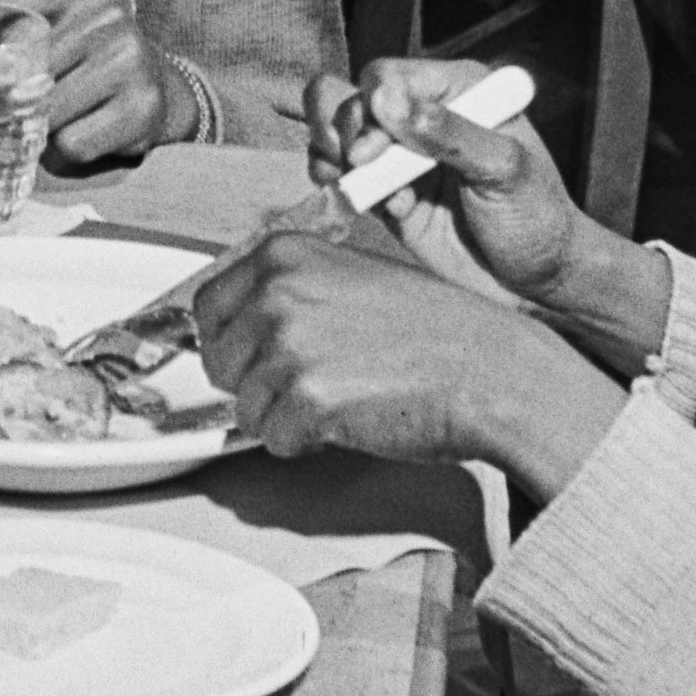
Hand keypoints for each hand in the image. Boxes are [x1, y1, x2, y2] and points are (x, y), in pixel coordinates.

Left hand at [8, 0, 174, 164]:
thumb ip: (6, 20)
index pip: (10, 13)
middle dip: (16, 96)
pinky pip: (74, 144)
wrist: (160, 83)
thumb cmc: (88, 54)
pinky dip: (70, 148)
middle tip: (21, 103)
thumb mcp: (55, 20)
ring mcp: (130, 62)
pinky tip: (87, 130)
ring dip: (46, 125)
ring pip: (50, 112)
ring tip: (63, 115)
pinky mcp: (143, 109)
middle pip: (28, 72)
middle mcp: (109, 17)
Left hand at [189, 225, 621, 488]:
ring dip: (285, 414)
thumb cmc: (432, 329)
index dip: (233, 341)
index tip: (258, 355)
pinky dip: (307, 441)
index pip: (207, 308)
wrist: (488, 369)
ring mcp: (289, 346)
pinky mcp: (307, 400)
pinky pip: (274, 440)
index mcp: (283, 254)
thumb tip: (237, 321)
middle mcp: (277, 293)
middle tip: (316, 379)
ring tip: (343, 394)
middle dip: (256, 381)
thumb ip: (289, 291)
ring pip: (245, 407)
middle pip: (217, 360)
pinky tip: (351, 417)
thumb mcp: (350, 277)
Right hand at [308, 63, 636, 344]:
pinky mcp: (385, 191)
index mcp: (457, 89)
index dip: (370, 107)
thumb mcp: (503, 169)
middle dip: (345, 130)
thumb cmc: (536, 216)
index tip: (374, 149)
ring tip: (353, 182)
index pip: (388, 77)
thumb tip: (384, 100)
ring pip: (334, 128)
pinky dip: (337, 182)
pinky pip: (339, 172)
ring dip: (331, 153)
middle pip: (352, 97)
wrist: (538, 279)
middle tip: (360, 166)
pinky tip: (364, 202)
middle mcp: (423, 114)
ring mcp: (400, 154)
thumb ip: (447, 133)